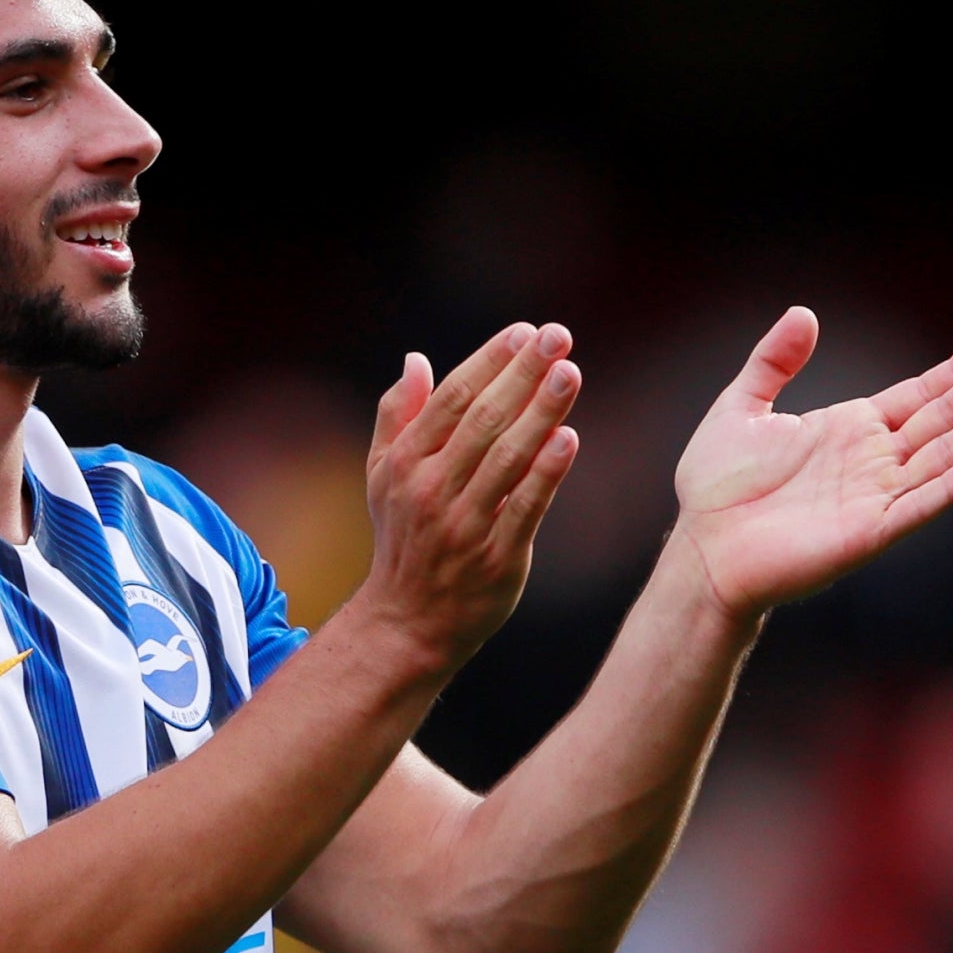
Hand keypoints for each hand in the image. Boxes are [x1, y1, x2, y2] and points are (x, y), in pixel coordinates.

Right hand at [352, 322, 582, 671]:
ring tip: (571, 374)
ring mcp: (464, 524)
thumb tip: (416, 360)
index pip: (452, 398)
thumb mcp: (382, 475)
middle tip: (559, 336)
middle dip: (524, 373)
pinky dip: (547, 472)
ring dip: (542, 412)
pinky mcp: (496, 557)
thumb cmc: (402, 538)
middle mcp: (431, 489)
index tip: (524, 332)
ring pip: (508, 458)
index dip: (490, 360)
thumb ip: (396, 415)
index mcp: (405, 462)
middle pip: (484, 419)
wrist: (408, 620)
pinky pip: (525, 507)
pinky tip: (568, 438)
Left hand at [673, 307, 952, 619]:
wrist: (701, 548)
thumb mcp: (741, 407)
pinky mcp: (867, 533)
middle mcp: (872, 461)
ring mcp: (874, 497)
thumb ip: (773, 362)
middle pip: (941, 419)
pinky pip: (917, 507)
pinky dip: (951, 486)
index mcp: (850, 429)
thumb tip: (804, 313)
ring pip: (942, 458)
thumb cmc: (717, 487)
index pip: (917, 396)